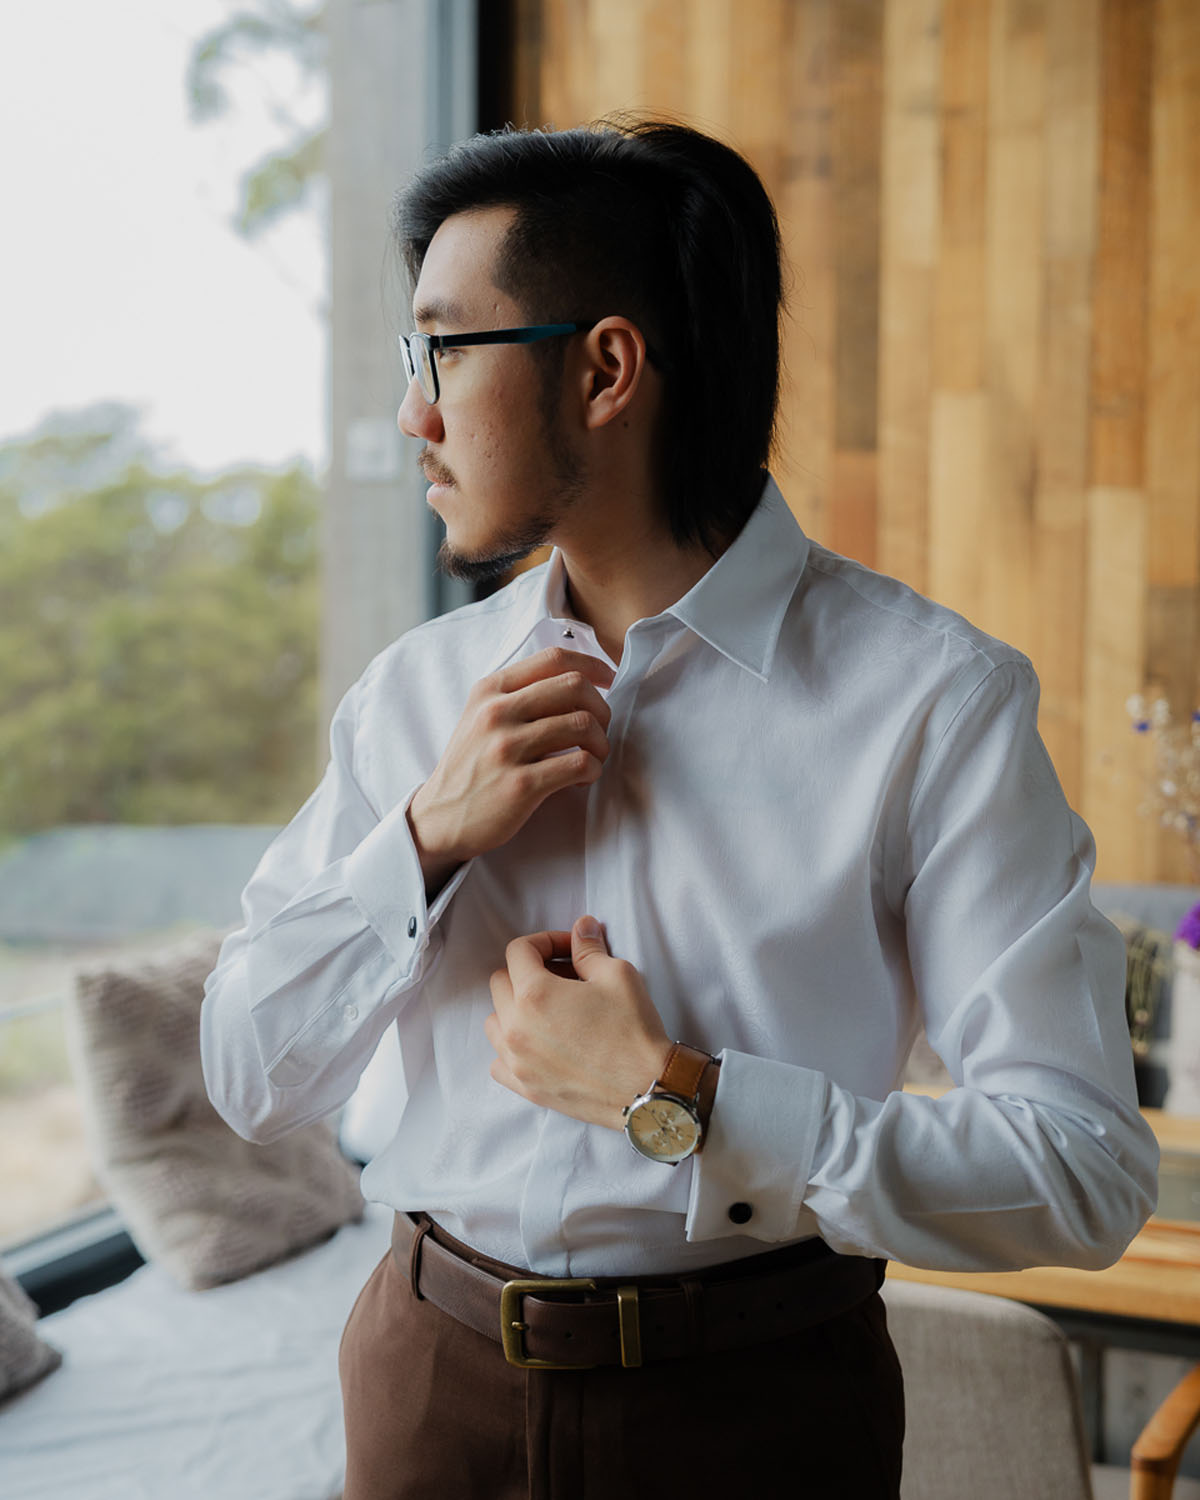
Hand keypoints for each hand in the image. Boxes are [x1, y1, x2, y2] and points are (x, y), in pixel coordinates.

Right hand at [408, 647, 614, 888]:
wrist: (440, 817)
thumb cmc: (471, 766)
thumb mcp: (481, 716)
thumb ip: (519, 694)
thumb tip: (577, 679)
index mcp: (490, 690)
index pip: (554, 658)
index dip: (593, 665)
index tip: (608, 680)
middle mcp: (497, 712)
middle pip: (575, 686)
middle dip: (601, 707)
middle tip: (600, 729)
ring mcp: (507, 748)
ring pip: (583, 724)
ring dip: (601, 743)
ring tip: (592, 757)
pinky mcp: (520, 784)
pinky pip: (579, 764)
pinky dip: (592, 770)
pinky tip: (581, 778)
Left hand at [485, 916, 671, 1129]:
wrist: (648, 1089)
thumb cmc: (633, 1032)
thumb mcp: (617, 975)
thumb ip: (589, 948)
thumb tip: (582, 927)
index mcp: (534, 994)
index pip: (518, 951)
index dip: (545, 941)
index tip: (568, 949)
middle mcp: (516, 1027)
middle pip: (501, 982)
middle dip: (528, 971)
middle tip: (564, 977)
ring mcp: (517, 1061)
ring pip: (494, 1021)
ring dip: (514, 1008)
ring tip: (550, 1010)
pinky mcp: (526, 1087)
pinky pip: (498, 1061)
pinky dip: (511, 1048)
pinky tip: (539, 1044)